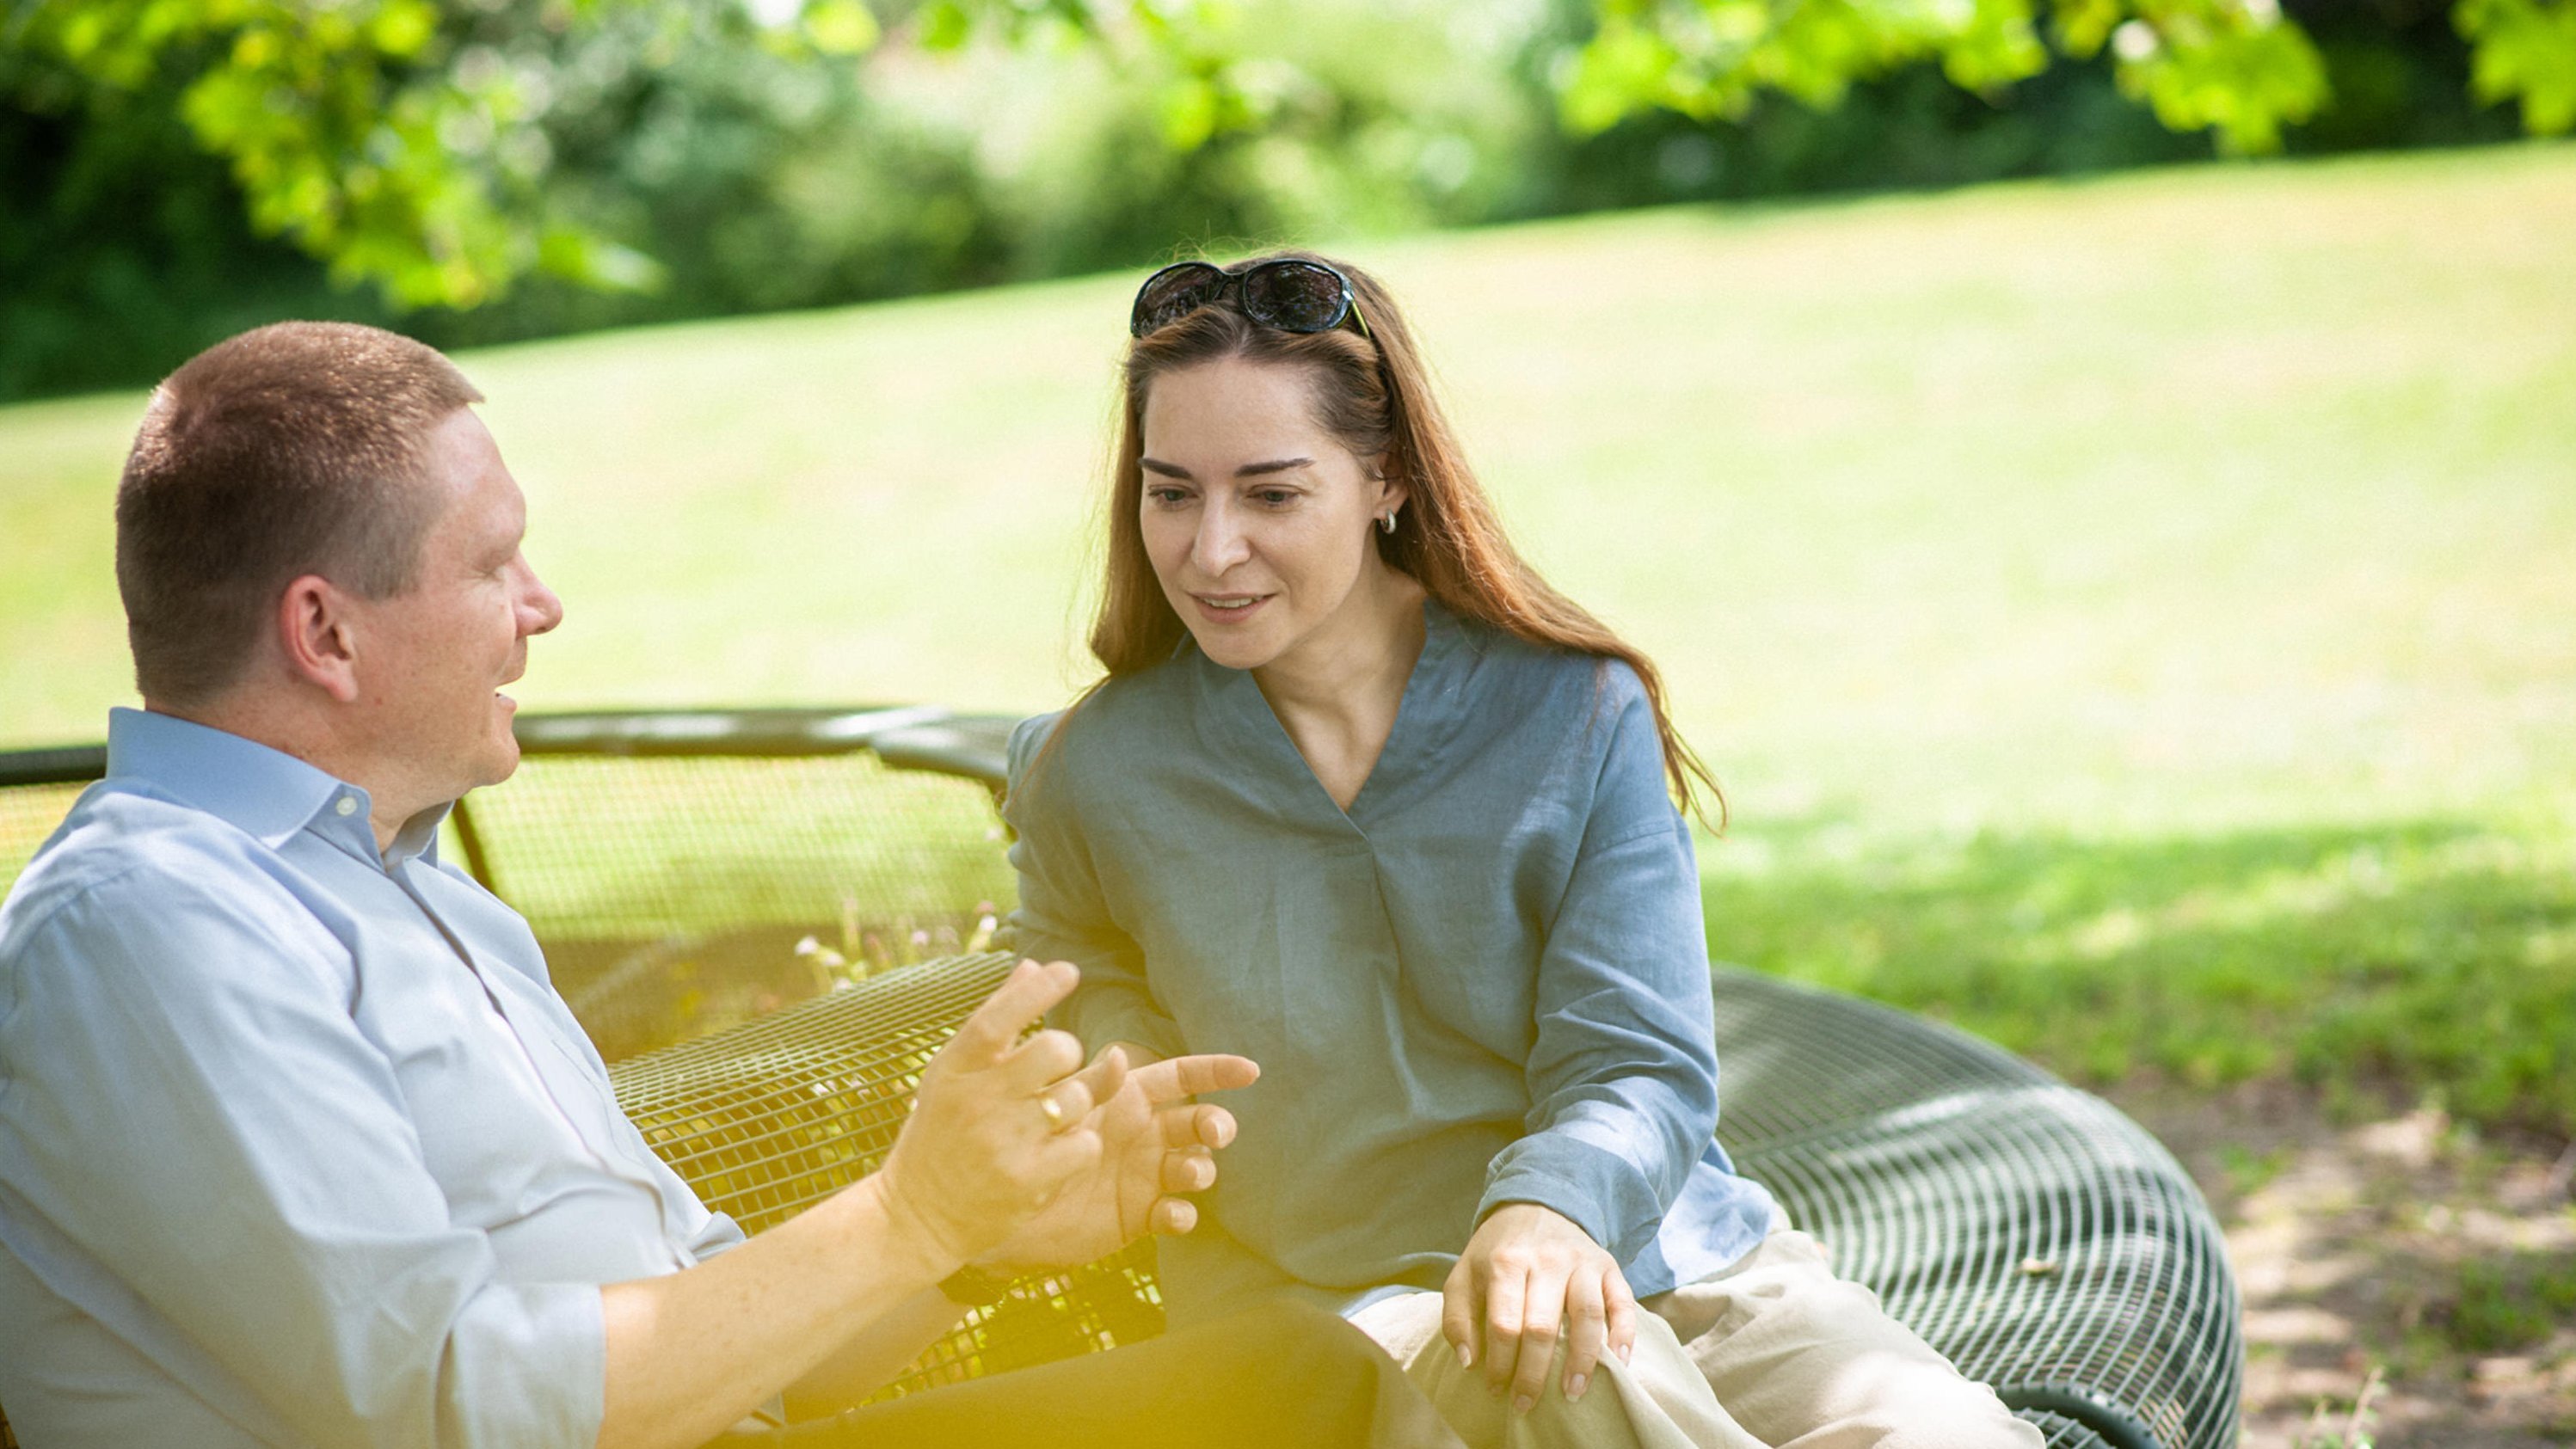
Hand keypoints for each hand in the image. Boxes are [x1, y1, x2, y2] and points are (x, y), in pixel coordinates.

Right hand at [872, 960, 1114, 1271]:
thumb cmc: (942, 1135)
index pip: (997, 1018)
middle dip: (1069, 1051)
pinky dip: (1082, 1145)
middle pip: (1053, 1050)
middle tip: (1059, 1067)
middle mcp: (977, 1102)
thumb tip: (1033, 963)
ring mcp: (1002, 1143)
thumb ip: (996, 1021)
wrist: (916, 1217)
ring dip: (1077, 1104)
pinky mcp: (1025, 1181)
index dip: (1036, 990)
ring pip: (1077, 1098)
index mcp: (955, 1068)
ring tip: (1051, 1119)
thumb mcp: (954, 1075)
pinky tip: (1058, 1151)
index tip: (1068, 969)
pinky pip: (1085, 1145)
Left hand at [981, 1049, 1257, 1270]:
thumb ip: (1090, 1085)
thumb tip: (1121, 1055)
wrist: (1003, 1211)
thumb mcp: (1057, 1110)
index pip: (1181, 1077)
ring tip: (1186, 1175)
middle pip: (1199, 1122)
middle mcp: (1145, 1135)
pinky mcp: (1141, 1216)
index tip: (1251, 1071)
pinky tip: (1171, 1215)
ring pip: (1195, 1167)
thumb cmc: (1024, 1147)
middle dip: (1216, 1123)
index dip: (1217, 1071)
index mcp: (1129, 1099)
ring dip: (1201, 1168)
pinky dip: (1182, 1214)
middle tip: (1213, 1133)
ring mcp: (1147, 1177)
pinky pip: (1176, 1214)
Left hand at [1442, 1203, 1637, 1412]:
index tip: (1496, 1389)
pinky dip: (1623, 1333)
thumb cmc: (1496, 1252)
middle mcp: (1547, 1259)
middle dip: (1534, 1373)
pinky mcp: (1608, 1265)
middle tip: (1527, 1403)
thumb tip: (1469, 1362)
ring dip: (1581, 1360)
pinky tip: (1618, 1361)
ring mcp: (1581, 1262)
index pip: (1504, 1323)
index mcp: (1506, 1262)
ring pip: (1586, 1315)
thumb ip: (1457, 1318)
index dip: (1499, 1363)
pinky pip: (1622, 1301)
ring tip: (1573, 1393)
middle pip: (1542, 1326)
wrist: (1536, 1205)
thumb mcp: (1463, 1275)